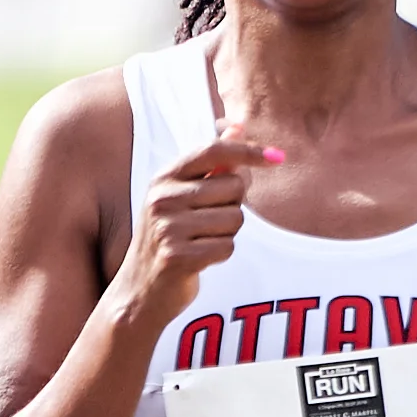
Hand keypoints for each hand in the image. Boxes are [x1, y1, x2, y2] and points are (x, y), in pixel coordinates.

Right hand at [118, 133, 283, 325]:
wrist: (139, 290)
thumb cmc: (167, 239)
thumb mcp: (181, 198)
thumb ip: (212, 165)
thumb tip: (238, 126)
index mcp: (164, 179)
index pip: (213, 151)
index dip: (248, 151)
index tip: (277, 157)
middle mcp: (162, 199)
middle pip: (233, 187)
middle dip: (233, 206)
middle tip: (209, 223)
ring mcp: (168, 228)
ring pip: (234, 219)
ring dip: (227, 233)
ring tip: (201, 241)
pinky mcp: (178, 257)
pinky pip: (227, 247)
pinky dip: (221, 254)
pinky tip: (200, 259)